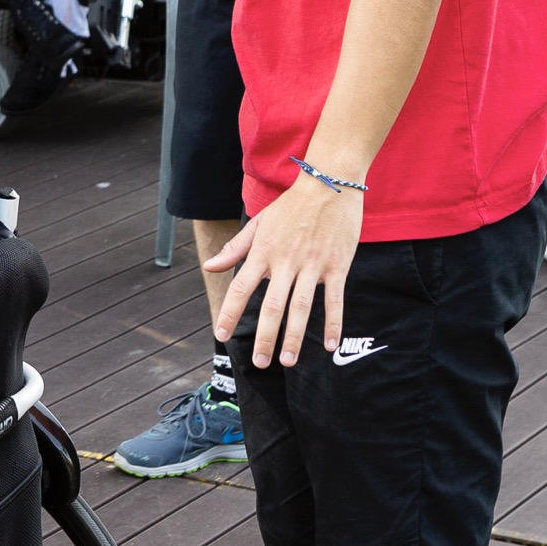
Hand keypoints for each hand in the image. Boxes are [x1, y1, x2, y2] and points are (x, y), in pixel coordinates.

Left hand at [209, 173, 364, 367]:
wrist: (329, 183)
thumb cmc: (291, 206)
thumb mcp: (259, 223)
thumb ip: (235, 248)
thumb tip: (209, 266)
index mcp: (263, 251)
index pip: (240, 286)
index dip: (229, 311)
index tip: (220, 334)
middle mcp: (285, 261)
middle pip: (271, 305)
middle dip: (264, 336)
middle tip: (260, 362)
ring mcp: (312, 264)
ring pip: (301, 306)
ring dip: (295, 336)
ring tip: (288, 361)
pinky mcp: (337, 266)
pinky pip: (334, 299)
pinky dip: (333, 323)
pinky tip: (330, 345)